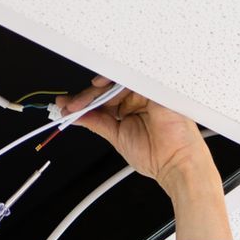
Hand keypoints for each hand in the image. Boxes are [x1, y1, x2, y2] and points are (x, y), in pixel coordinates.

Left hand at [55, 77, 213, 186]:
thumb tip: (75, 116)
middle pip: (105, 88)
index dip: (82, 102)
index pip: (102, 100)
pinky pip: (130, 76)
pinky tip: (99, 86)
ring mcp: (145, 91)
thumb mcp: (116, 137)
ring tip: (79, 103)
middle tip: (68, 106)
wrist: (175, 163)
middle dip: (84, 97)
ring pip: (115, 81)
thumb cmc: (156, 155)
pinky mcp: (154, 86)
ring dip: (93, 90)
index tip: (64, 106)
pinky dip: (113, 80)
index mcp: (128, 109)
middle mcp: (137, 98)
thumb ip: (96, 123)